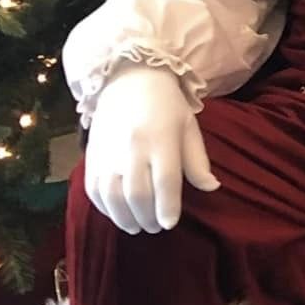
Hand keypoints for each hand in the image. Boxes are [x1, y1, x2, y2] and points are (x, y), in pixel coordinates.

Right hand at [83, 65, 219, 236]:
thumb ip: (197, 161)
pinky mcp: (92, 154)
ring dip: (124, 218)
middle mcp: (133, 146)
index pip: (165, 180)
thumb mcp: (189, 127)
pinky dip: (104, 207)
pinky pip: (93, 188)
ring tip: (135, 226)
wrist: (128, 76)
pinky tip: (116, 213)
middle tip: (155, 228)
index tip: (169, 223)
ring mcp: (109, 151)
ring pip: (113, 195)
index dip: (167, 207)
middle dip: (147, 218)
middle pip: (138, 193)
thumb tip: (212, 188)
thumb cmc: (166, 104)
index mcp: (162, 138)